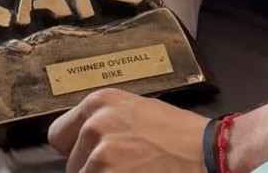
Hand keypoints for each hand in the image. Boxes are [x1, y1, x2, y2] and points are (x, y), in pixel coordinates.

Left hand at [49, 88, 209, 172]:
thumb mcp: (136, 110)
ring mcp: (101, 155)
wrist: (209, 152)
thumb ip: (105, 121)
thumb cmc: (179, 134)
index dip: (75, 150)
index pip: (58, 135)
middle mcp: (95, 124)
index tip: (92, 156)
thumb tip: (82, 142)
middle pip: (71, 162)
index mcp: (99, 102)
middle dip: (92, 168)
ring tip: (134, 171)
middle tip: (125, 165)